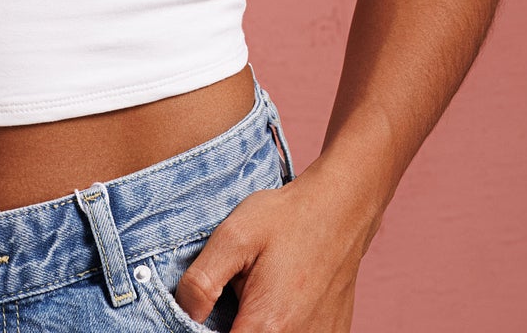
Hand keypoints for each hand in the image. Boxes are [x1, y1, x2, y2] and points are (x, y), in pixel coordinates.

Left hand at [173, 162, 378, 332]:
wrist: (341, 207)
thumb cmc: (287, 219)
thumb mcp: (233, 236)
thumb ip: (202, 281)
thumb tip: (185, 312)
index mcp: (267, 326)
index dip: (205, 331)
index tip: (205, 314)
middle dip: (230, 325)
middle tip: (234, 296)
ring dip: (258, 327)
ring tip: (255, 296)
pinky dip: (281, 326)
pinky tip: (280, 301)